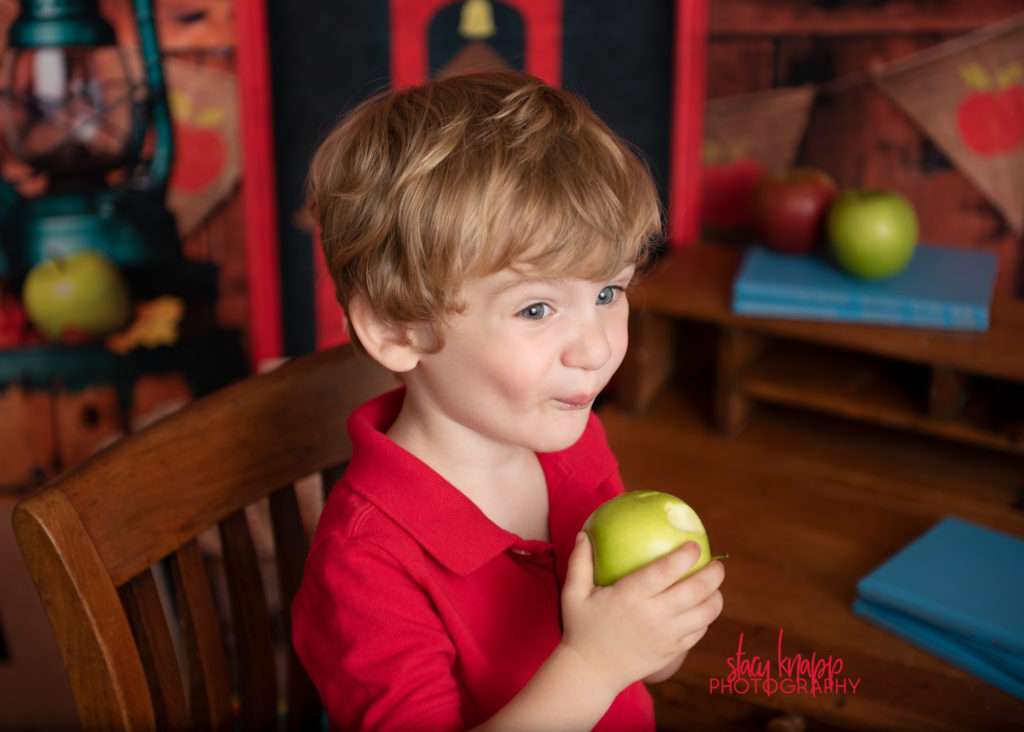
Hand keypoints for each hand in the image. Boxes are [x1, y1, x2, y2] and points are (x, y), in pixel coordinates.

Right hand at [559, 532, 724, 696]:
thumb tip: (584, 534)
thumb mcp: (573, 594)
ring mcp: (666, 635)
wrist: (590, 672)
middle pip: (695, 590)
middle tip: (717, 564)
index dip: (685, 555)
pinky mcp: (672, 651)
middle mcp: (653, 615)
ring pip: (705, 614)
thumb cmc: (581, 628)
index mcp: (631, 596)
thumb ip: (579, 562)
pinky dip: (706, 618)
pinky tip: (701, 609)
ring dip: (716, 597)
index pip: (666, 571)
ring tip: (714, 586)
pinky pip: (699, 631)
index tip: (694, 544)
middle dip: (713, 574)